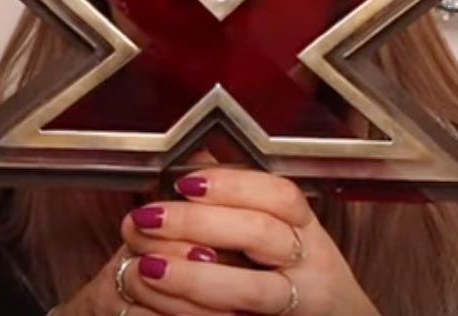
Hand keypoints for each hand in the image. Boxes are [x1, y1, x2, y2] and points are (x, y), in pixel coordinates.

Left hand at [118, 167, 380, 315]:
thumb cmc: (298, 270)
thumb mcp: (280, 227)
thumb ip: (238, 195)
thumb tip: (193, 156)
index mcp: (305, 226)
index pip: (278, 194)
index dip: (231, 184)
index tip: (185, 182)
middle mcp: (309, 263)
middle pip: (261, 233)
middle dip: (199, 223)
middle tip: (149, 217)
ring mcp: (297, 303)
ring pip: (252, 290)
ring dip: (195, 277)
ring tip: (148, 266)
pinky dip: (199, 314)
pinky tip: (167, 305)